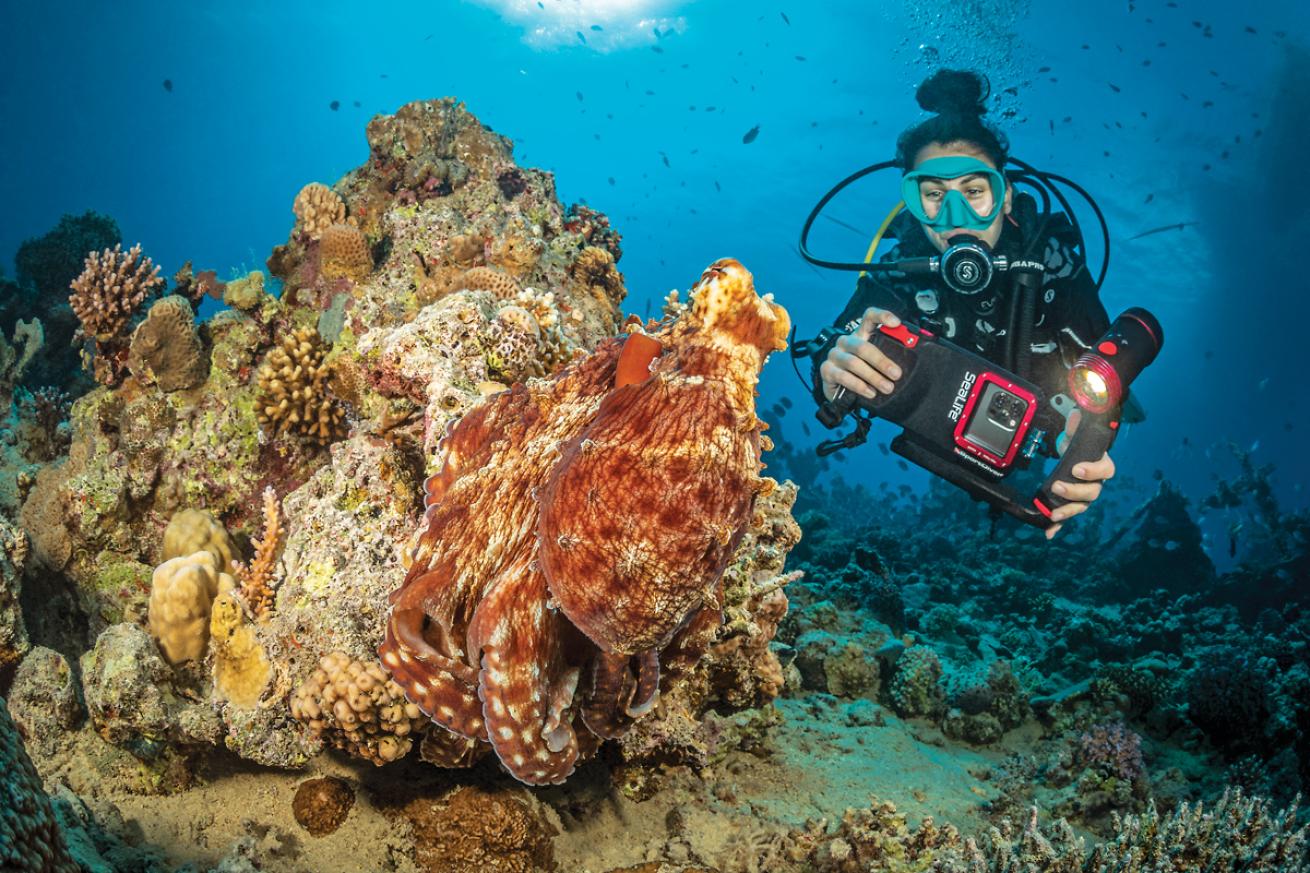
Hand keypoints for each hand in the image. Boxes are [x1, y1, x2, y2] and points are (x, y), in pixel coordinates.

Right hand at [818, 307, 904, 401]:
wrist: (841, 392)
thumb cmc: (863, 374)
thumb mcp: (877, 364)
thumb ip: (889, 356)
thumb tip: (910, 356)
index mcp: (861, 335)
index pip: (869, 318)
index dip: (882, 316)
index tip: (897, 324)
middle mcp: (846, 342)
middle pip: (862, 347)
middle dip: (882, 361)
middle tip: (896, 374)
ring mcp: (834, 355)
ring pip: (854, 363)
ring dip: (873, 377)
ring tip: (887, 388)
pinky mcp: (826, 370)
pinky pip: (843, 377)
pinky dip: (859, 386)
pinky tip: (870, 393)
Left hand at [1045, 409, 1115, 539]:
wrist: (1072, 457)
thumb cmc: (1078, 447)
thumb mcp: (1075, 434)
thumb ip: (1075, 425)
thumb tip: (1075, 414)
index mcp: (1101, 465)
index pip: (1105, 470)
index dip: (1092, 471)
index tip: (1077, 468)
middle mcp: (1096, 483)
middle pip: (1092, 492)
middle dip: (1074, 491)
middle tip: (1057, 485)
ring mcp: (1084, 496)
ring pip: (1081, 507)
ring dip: (1067, 511)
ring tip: (1053, 513)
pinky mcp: (1071, 504)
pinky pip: (1068, 517)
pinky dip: (1059, 526)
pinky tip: (1049, 533)